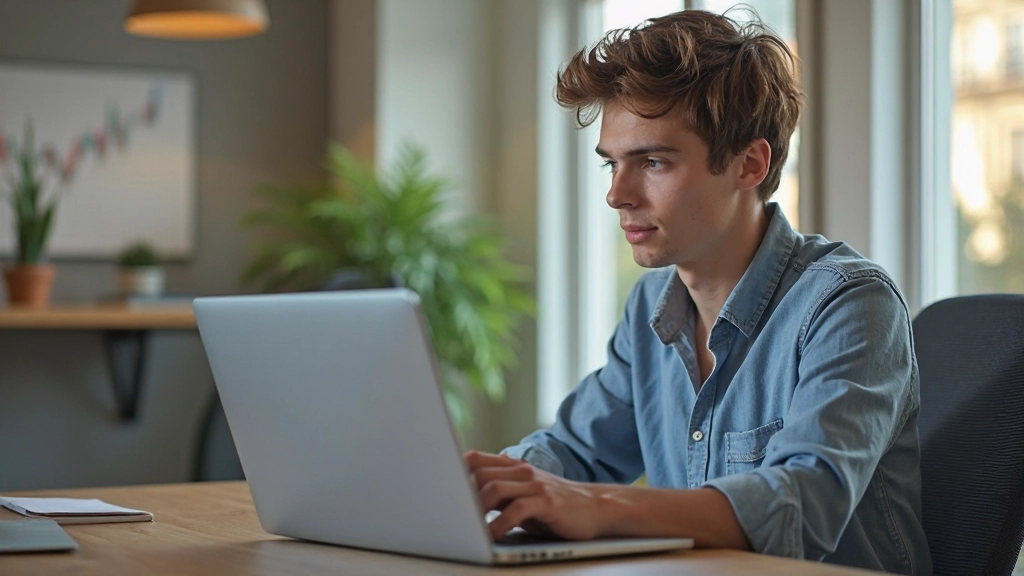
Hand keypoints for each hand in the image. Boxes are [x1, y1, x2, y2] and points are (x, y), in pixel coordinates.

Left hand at [463, 450, 607, 540]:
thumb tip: (462, 502)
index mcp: (512, 466)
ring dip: (476, 510)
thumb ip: (497, 493)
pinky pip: (516, 510)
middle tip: (450, 515)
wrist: (595, 507)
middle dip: (461, 496)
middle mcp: (521, 471)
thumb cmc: (554, 505)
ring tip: (467, 528)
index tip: (438, 490)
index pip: (473, 459)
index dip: (454, 473)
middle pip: (479, 474)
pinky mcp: (547, 502)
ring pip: (494, 489)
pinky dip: (500, 524)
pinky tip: (492, 536)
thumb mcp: (522, 494)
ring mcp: (535, 484)